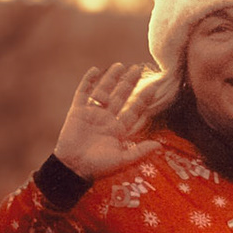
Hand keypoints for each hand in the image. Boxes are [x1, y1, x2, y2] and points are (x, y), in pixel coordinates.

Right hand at [53, 62, 160, 178]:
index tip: (154, 87)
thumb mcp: (122, 160)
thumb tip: (159, 146)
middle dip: (129, 83)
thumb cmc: (98, 166)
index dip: (143, 99)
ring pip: (104, 91)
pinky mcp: (77, 111)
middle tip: (138, 68)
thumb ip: (140, 151)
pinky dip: (87, 81)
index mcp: (119, 129)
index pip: (134, 110)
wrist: (73, 167)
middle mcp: (107, 118)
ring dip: (111, 78)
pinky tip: (94, 70)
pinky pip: (83, 93)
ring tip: (120, 65)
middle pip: (120, 96)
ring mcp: (92, 113)